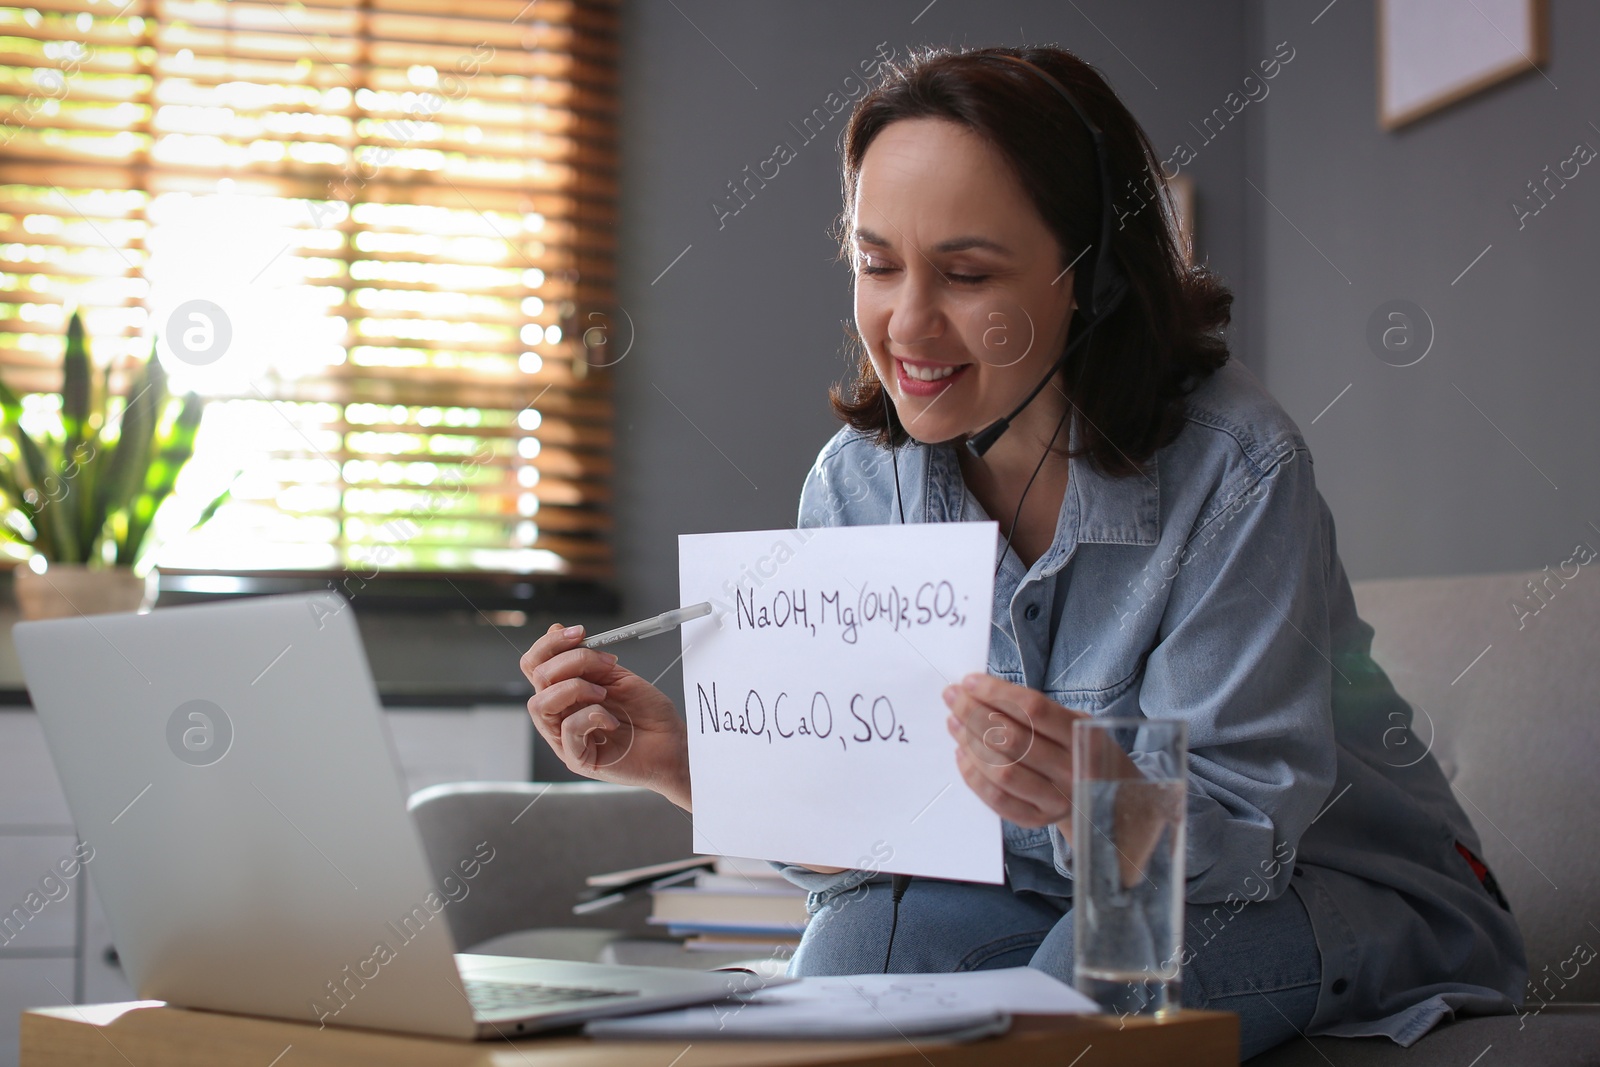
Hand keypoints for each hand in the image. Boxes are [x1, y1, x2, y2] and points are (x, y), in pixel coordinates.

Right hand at [521, 624, 691, 808]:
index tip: (579, 632)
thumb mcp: (616, 676)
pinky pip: (567, 729)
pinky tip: (611, 720)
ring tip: (604, 693)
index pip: (535, 664)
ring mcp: (565, 738)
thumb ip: (586, 659)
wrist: (672, 745)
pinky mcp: (577, 758)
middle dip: (571, 660)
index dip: (550, 644)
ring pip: (540, 704)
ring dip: (574, 688)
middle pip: (537, 678)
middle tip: (604, 663)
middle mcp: (559, 714)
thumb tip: (556, 629)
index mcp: (565, 693)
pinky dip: (591, 716)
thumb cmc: (648, 714)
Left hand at [945, 673, 1166, 887]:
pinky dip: (973, 776)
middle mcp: (1072, 771)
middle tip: (952, 697)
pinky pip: (997, 800)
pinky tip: (962, 754)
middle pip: (1012, 739)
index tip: (969, 681)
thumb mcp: (1075, 722)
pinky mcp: (1037, 820)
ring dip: (970, 743)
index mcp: (1084, 737)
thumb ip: (1036, 709)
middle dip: (974, 713)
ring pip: (1002, 771)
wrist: (1111, 800)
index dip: (997, 693)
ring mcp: (1055, 800)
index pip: (1034, 709)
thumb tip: (982, 690)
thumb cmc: (1082, 750)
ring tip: (953, 722)